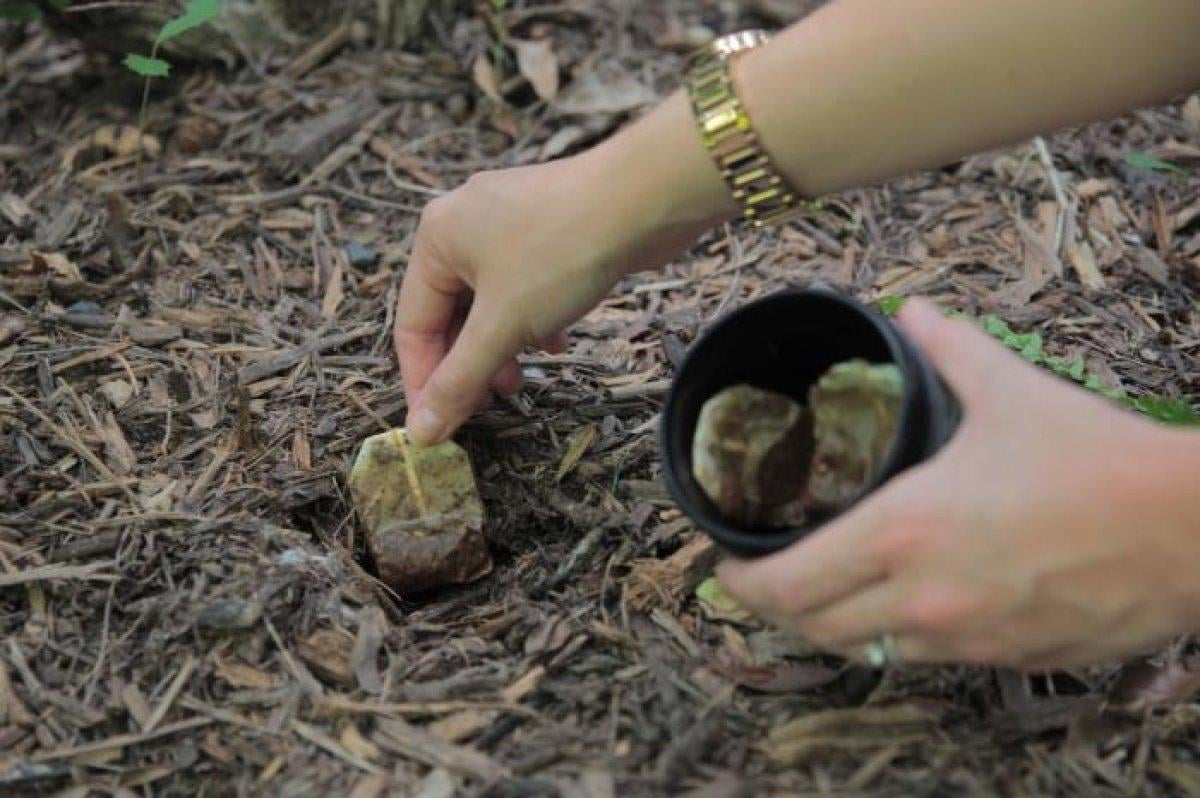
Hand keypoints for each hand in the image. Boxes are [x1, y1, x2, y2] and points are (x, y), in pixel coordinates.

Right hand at [394, 95, 730, 444]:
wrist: (645, 199)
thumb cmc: (564, 252)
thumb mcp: (503, 327)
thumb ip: (459, 380)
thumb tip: (421, 432)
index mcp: (436, 237)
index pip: (413, 325)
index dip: (425, 381)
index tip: (438, 426)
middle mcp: (464, 221)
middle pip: (451, 312)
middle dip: (469, 363)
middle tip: (488, 404)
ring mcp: (508, 219)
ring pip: (490, 300)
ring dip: (502, 346)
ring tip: (521, 381)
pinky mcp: (547, 225)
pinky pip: (524, 283)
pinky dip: (532, 318)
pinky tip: (556, 340)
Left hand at [718, 299, 1199, 669]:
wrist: (1192, 530)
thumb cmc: (1098, 461)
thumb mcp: (1010, 391)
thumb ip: (948, 350)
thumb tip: (915, 312)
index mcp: (903, 531)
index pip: (786, 584)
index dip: (739, 581)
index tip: (724, 564)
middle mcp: (923, 597)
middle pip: (812, 628)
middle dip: (775, 607)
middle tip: (764, 577)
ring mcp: (965, 638)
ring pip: (866, 651)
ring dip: (832, 625)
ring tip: (824, 589)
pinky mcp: (1006, 659)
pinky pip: (926, 659)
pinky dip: (896, 637)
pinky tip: (902, 605)